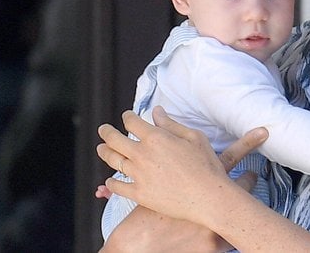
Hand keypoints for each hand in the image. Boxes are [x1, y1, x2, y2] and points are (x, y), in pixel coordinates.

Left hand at [96, 107, 266, 222]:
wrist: (209, 197)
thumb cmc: (206, 166)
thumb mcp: (193, 137)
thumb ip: (171, 124)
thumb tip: (156, 111)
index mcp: (155, 137)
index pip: (132, 122)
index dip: (127, 117)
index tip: (126, 116)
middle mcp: (142, 154)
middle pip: (115, 139)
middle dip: (106, 132)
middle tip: (103, 129)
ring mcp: (139, 175)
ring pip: (113, 160)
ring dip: (104, 152)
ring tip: (101, 149)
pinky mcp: (140, 194)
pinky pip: (118, 187)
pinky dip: (111, 183)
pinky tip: (109, 181)